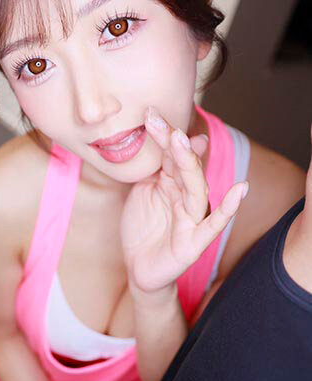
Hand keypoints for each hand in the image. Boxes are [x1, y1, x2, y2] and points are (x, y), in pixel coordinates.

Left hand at [121, 106, 248, 293]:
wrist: (139, 267)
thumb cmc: (143, 227)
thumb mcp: (142, 191)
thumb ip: (153, 167)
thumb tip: (171, 136)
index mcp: (173, 182)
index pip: (170, 155)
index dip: (162, 135)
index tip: (149, 113)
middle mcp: (187, 196)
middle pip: (185, 167)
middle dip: (176, 144)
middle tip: (164, 124)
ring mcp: (193, 217)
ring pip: (196, 188)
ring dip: (192, 165)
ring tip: (186, 143)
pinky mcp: (196, 241)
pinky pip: (214, 224)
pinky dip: (229, 207)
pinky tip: (240, 190)